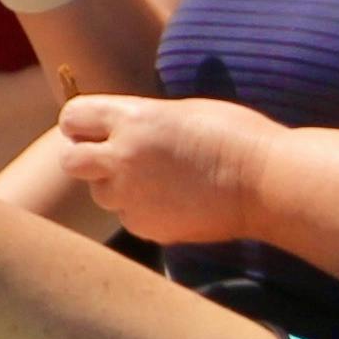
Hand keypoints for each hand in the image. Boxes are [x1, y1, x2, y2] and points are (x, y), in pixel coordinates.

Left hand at [49, 94, 277, 248]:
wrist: (267, 182)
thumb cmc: (235, 136)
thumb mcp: (181, 111)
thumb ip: (140, 120)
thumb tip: (113, 128)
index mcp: (132, 119)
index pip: (72, 118)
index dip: (82, 123)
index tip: (94, 128)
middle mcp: (123, 157)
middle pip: (72, 161)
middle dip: (86, 158)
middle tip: (113, 158)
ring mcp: (133, 196)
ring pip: (101, 193)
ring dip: (117, 187)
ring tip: (156, 180)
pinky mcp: (148, 226)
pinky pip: (130, 217)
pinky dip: (143, 211)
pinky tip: (175, 201)